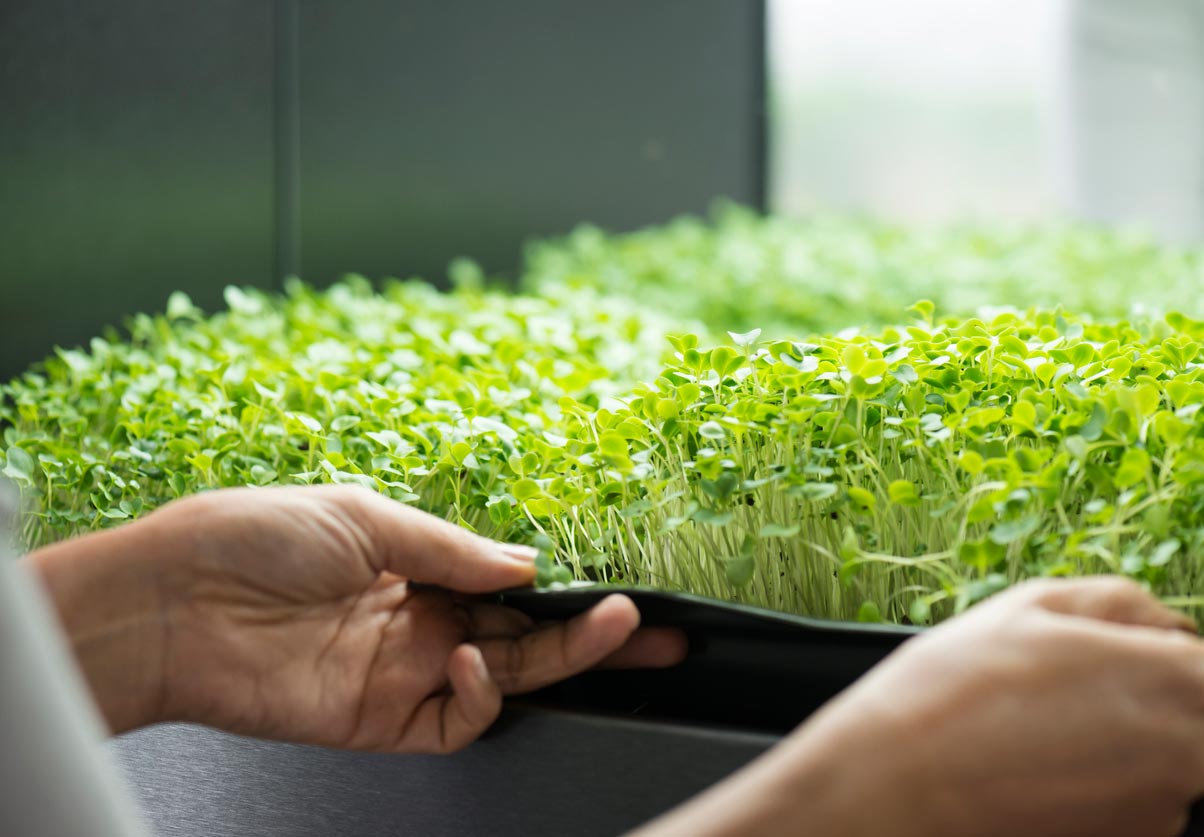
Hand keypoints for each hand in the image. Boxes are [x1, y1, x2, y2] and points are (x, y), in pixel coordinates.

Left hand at [30, 486, 684, 751]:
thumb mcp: (366, 516)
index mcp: (416, 566)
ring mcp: (405, 671)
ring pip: (508, 677)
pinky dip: (483, 697)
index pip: (511, 588)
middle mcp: (420, 622)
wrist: (172, 599)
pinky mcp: (380, 719)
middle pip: (526, 638)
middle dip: (594, 633)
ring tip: (611, 629)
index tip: (615, 581)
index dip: (566, 588)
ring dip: (565, 658)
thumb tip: (528, 564)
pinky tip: (479, 663)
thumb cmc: (253, 537)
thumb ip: (453, 549)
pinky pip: (456, 720)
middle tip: (653, 627)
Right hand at [639, 577, 1203, 836]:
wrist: (892, 787)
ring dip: (1111, 747)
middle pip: (1196, 724)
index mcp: (1174, 681)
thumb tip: (1170, 624)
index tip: (1167, 670)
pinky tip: (1027, 768)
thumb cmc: (953, 690)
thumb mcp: (1029, 607)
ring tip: (1028, 729)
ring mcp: (1155, 813)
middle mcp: (1185, 757)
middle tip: (1056, 688)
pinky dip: (1089, 789)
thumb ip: (1122, 602)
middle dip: (1142, 702)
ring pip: (1155, 767)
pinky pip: (1125, 807)